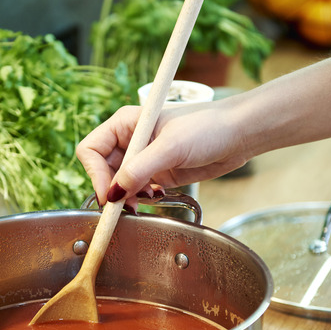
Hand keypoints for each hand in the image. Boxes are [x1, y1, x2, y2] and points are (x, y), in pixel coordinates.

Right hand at [76, 102, 252, 207]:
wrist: (238, 135)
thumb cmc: (208, 127)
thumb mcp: (171, 147)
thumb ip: (139, 170)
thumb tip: (113, 193)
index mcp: (126, 124)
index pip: (91, 150)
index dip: (95, 174)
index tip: (109, 195)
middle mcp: (131, 140)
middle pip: (101, 170)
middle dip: (111, 189)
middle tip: (125, 205)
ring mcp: (144, 158)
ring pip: (118, 184)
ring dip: (126, 197)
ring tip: (143, 201)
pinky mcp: (158, 173)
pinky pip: (136, 191)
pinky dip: (140, 199)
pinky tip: (156, 196)